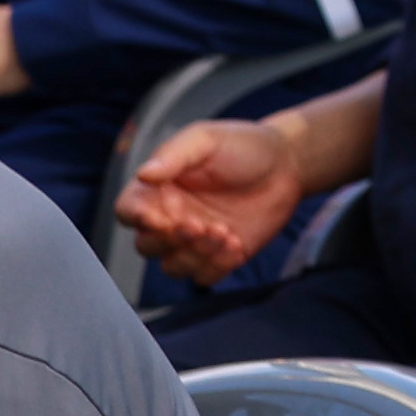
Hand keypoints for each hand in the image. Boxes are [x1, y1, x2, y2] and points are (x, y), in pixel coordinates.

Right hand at [116, 118, 314, 287]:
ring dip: (194, 255)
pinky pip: (204, 276)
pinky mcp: (220, 255)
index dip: (137, 219)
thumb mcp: (207, 139)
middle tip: (199, 224)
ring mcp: (195, 240)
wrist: (287, 164)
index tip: (160, 218)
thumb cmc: (243, 146)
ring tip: (224, 232)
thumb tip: (144, 173)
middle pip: (146, 246)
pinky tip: (236, 244)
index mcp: (159, 189)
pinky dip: (216, 266)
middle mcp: (171, 217)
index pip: (128, 211)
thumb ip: (175, 154)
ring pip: (173, 266)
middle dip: (170, 240)